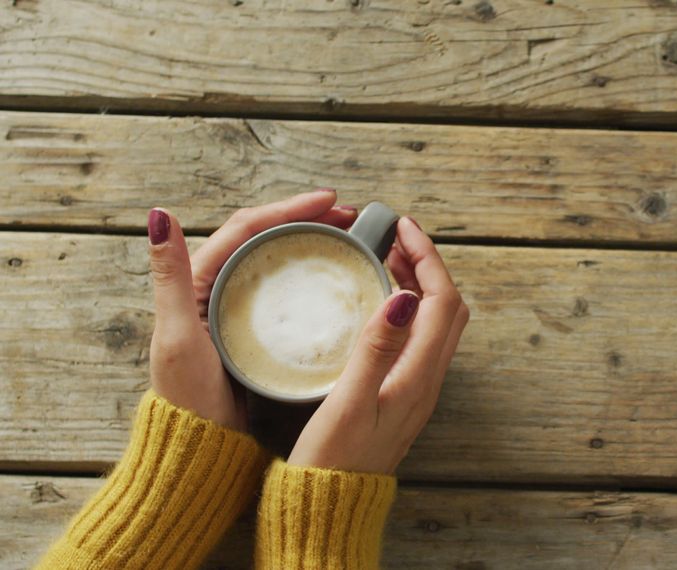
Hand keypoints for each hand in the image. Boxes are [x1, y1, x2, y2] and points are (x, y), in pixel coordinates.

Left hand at [146, 190, 358, 429]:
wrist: (200, 446)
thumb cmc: (187, 396)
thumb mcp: (177, 334)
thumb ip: (170, 275)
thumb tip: (158, 216)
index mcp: (199, 279)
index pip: (247, 227)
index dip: (288, 208)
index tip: (329, 201)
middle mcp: (218, 285)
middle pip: (266, 236)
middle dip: (306, 217)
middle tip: (348, 214)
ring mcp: (239, 305)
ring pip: (278, 258)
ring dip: (311, 238)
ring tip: (346, 233)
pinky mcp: (255, 327)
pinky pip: (285, 287)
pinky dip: (309, 270)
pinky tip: (332, 272)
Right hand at [288, 216, 469, 472]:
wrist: (331, 507)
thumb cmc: (333, 461)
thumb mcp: (349, 401)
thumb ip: (376, 348)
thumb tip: (405, 296)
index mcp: (418, 376)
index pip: (442, 302)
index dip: (428, 258)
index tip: (403, 227)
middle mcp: (427, 380)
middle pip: (448, 308)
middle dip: (428, 265)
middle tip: (394, 238)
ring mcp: (417, 389)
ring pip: (436, 324)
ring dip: (420, 286)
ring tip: (387, 259)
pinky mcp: (403, 396)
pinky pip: (420, 340)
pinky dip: (408, 310)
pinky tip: (379, 304)